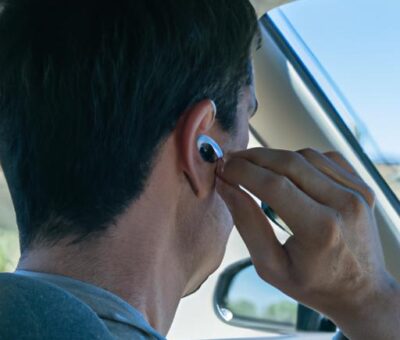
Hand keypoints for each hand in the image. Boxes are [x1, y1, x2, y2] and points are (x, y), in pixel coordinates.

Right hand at [216, 148, 399, 339]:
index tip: (223, 167)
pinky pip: (324, 158)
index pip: (274, 185)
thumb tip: (226, 186)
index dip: (243, 171)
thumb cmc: (314, 285)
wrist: (361, 291)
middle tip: (232, 161)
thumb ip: (247, 223)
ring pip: (306, 155)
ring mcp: (357, 192)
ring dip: (275, 157)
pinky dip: (299, 159)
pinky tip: (286, 172)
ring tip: (255, 168)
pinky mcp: (361, 186)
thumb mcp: (270, 266)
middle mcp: (344, 204)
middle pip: (289, 163)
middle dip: (254, 157)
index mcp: (321, 229)